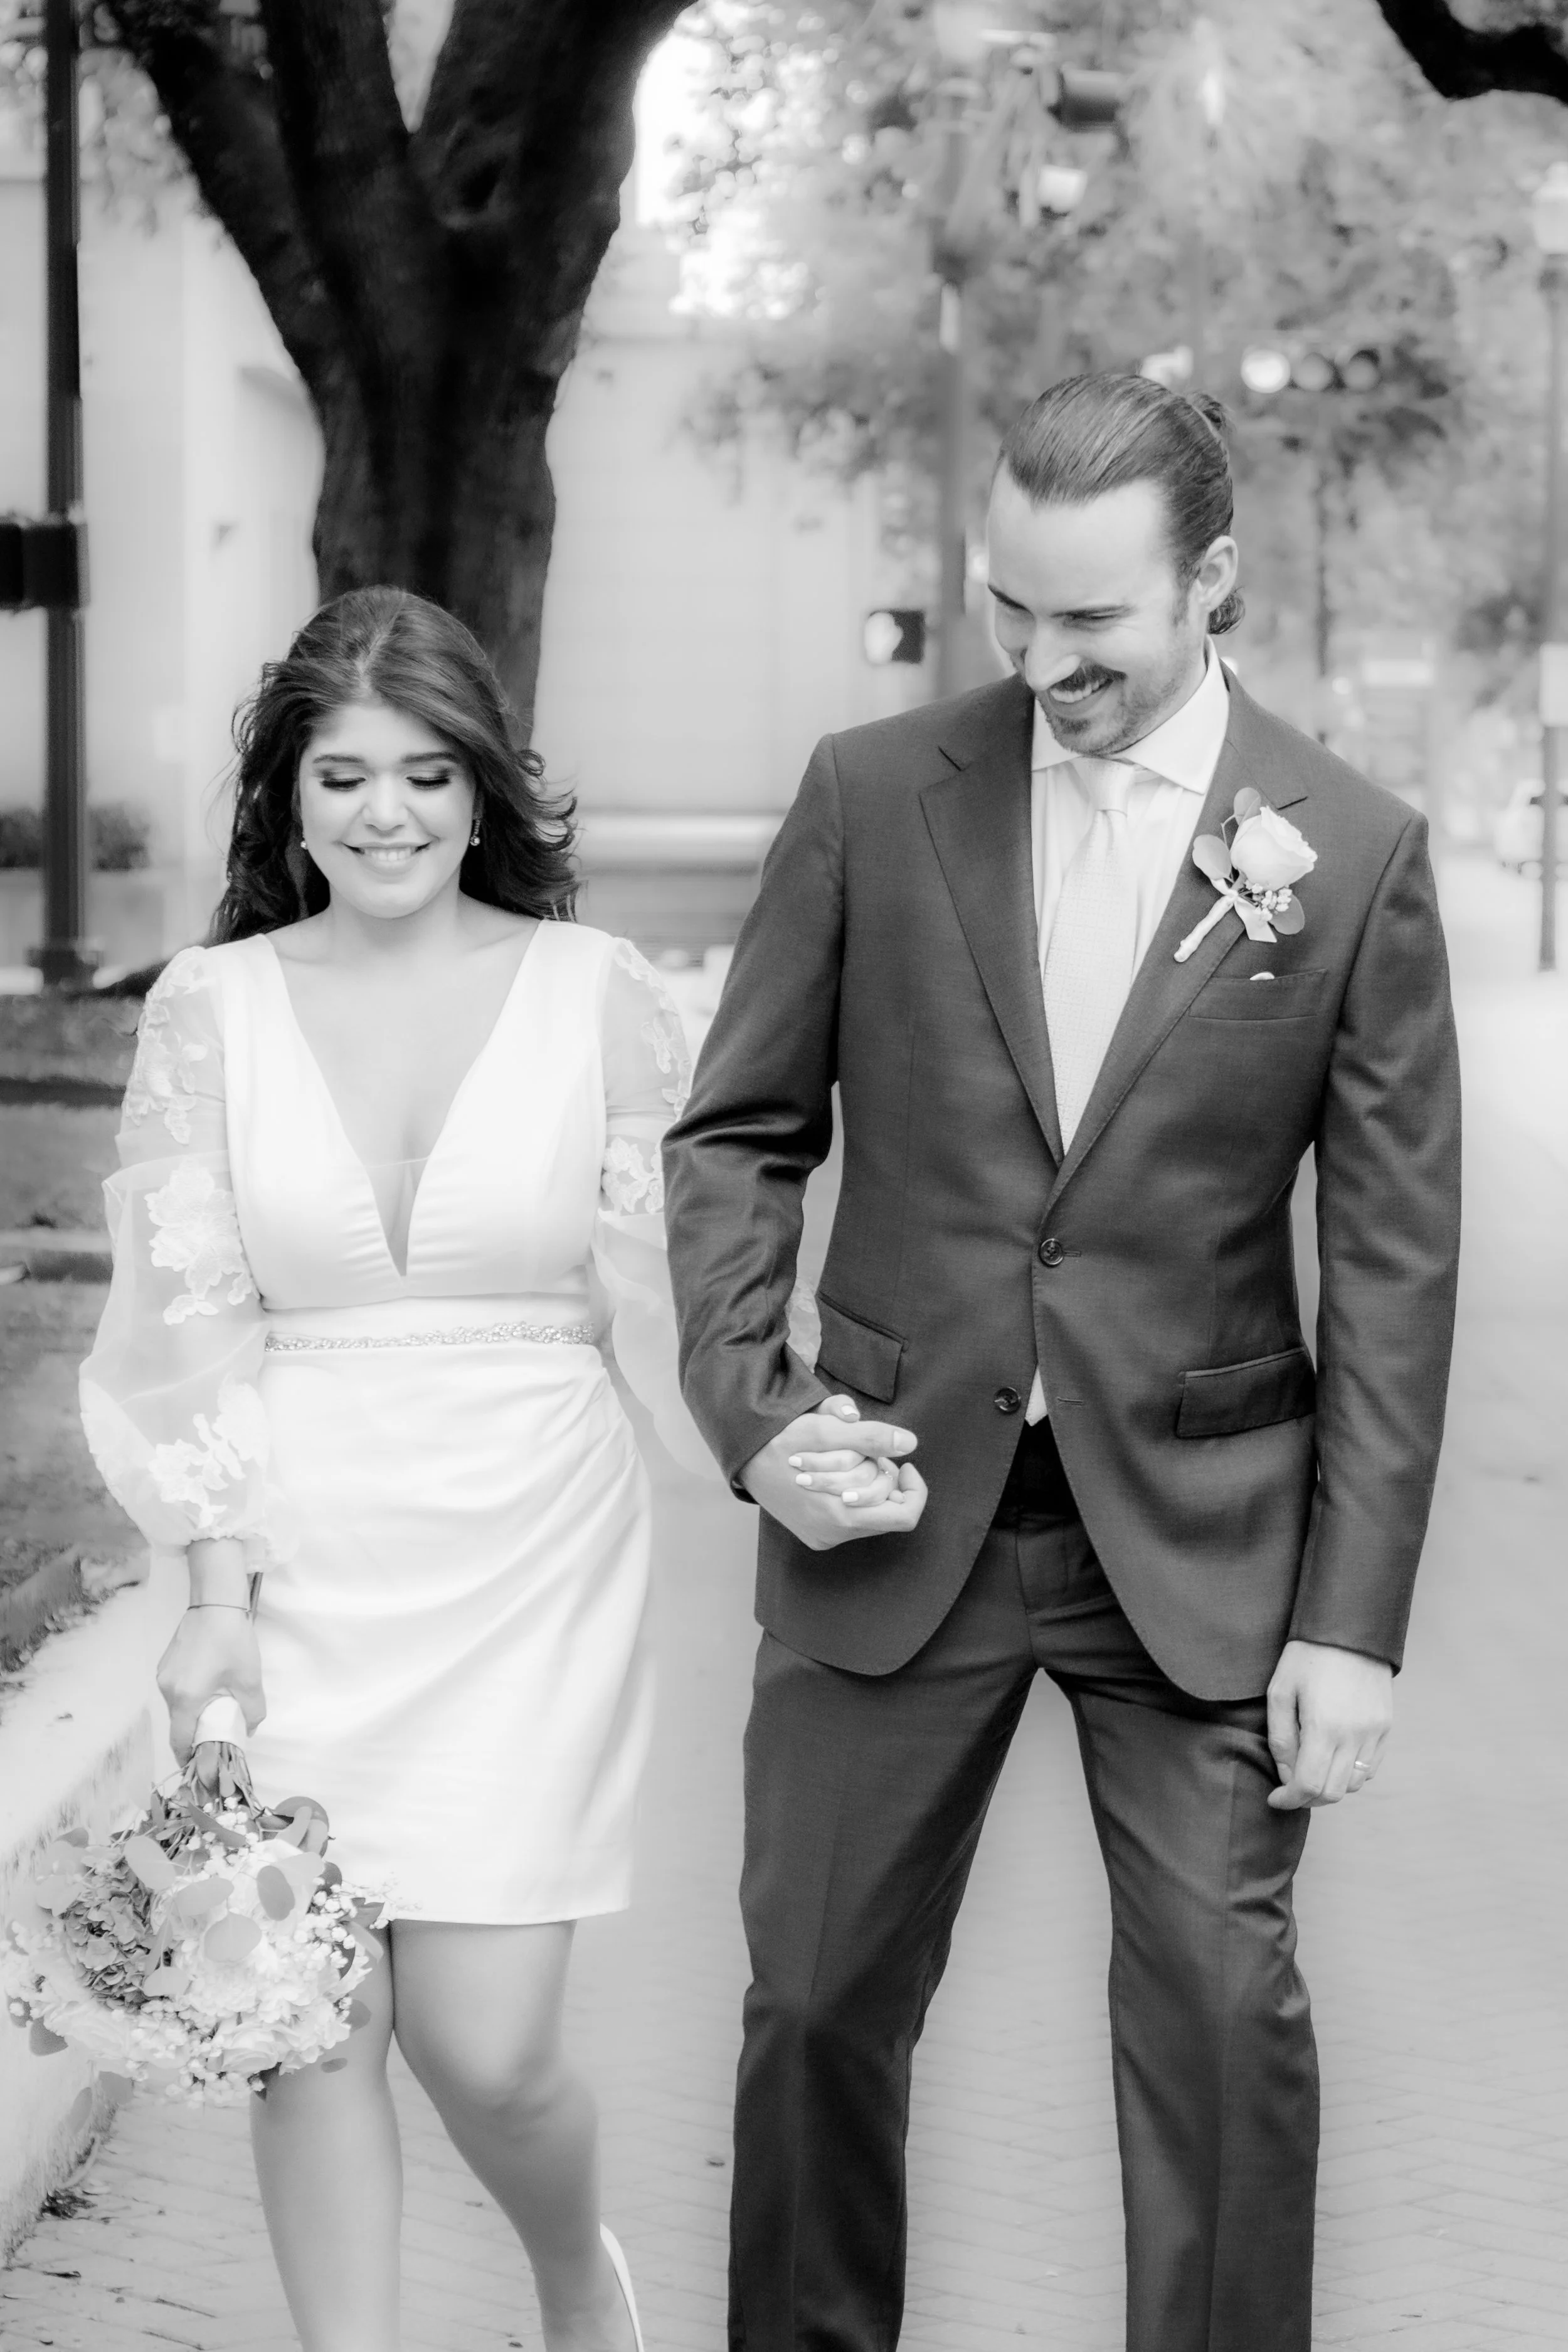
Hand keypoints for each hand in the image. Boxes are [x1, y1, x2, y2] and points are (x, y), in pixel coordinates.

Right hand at [157, 1607, 265, 1771]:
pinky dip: (190, 1695)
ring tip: (217, 1707)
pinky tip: (210, 1685)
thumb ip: (251, 1711)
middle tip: (218, 1733)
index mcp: (185, 1698)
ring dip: (194, 1712)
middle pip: (179, 1723)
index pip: (179, 1740)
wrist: (215, 1601)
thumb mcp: (249, 1680)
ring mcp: (163, 1675)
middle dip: (196, 1733)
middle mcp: (167, 1689)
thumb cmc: (232, 1640)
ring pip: (177, 1706)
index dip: (189, 1756)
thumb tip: (247, 1729)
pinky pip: (176, 1689)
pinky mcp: (166, 1663)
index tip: (202, 1763)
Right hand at [741, 1395, 926, 1551]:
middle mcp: (832, 1534)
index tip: (903, 1462)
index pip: (904, 1516)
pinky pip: (852, 1516)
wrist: (743, 1457)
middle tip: (866, 1453)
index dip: (914, 1488)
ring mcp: (822, 1536)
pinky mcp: (814, 1533)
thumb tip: (909, 1445)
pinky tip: (837, 1474)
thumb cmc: (783, 1440)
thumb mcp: (826, 1431)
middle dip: (884, 1477)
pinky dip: (853, 1493)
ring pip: (870, 1512)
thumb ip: (870, 1437)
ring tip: (848, 1460)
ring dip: (868, 1483)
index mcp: (839, 1516)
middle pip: (887, 1509)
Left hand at [1265, 1638, 1392, 1810]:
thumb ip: (1281, 1738)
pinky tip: (1334, 1756)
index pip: (1309, 1786)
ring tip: (1312, 1768)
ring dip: (1330, 1786)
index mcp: (1324, 1727)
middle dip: (1308, 1798)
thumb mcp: (1280, 1692)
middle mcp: (1355, 1735)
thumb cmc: (1307, 1656)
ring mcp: (1375, 1732)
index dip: (1289, 1799)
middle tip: (1290, 1787)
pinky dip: (1351, 1773)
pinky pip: (1370, 1767)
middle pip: (1333, 1792)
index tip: (1275, 1798)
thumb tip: (1286, 1775)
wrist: (1350, 1627)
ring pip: (1354, 1784)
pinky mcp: (1386, 1727)